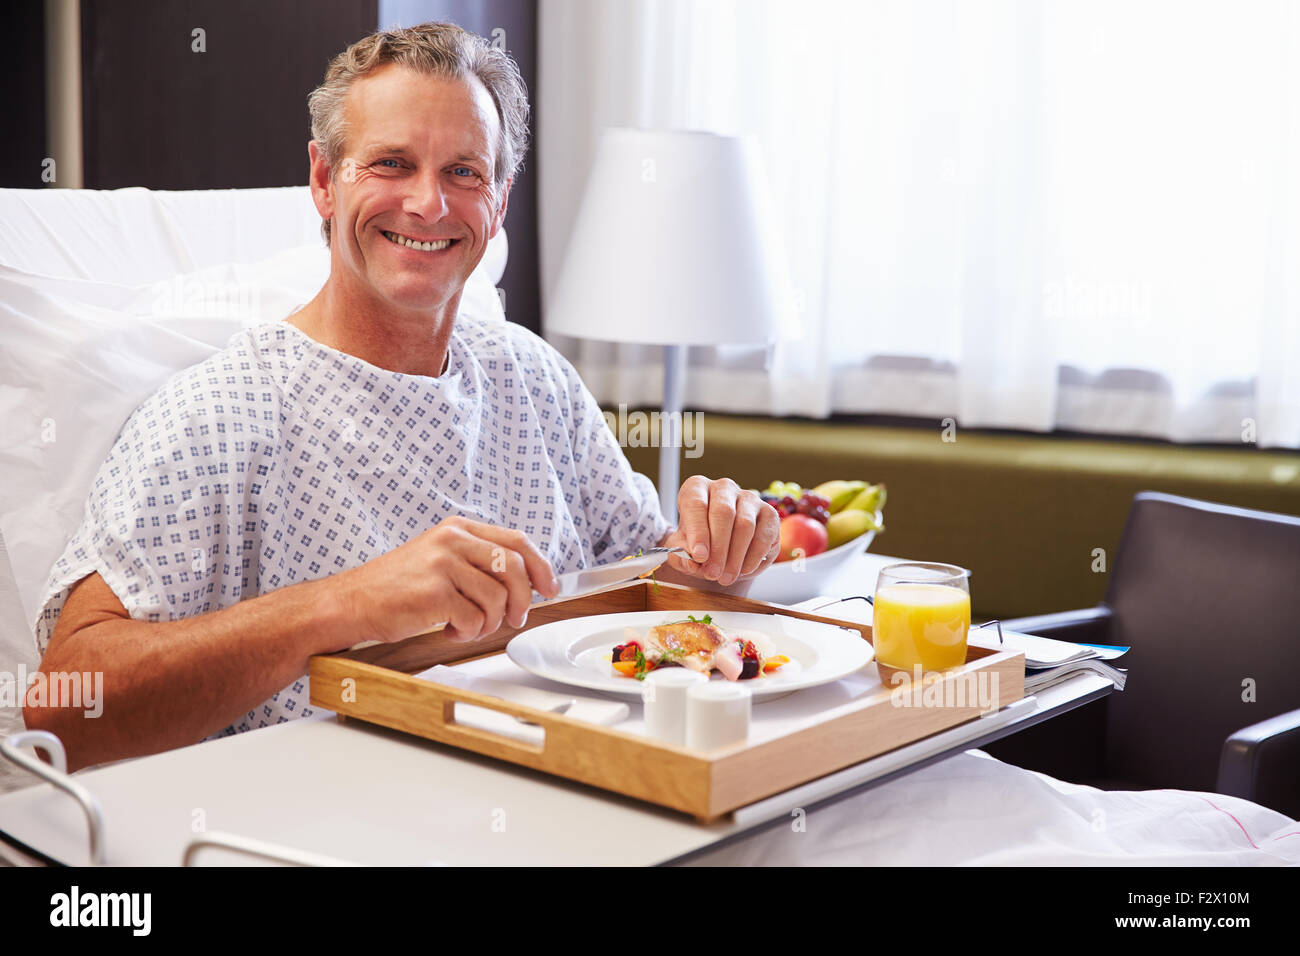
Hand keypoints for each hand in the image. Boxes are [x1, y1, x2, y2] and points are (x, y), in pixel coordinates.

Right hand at [337, 516, 558, 645]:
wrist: (351, 603)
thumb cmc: (395, 588)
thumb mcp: (439, 560)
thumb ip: (477, 563)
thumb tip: (524, 583)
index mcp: (457, 529)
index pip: (516, 540)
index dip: (540, 566)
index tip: (549, 587)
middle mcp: (452, 540)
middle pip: (514, 567)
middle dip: (522, 600)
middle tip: (514, 619)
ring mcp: (443, 564)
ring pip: (497, 598)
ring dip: (488, 622)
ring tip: (465, 625)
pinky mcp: (434, 591)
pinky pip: (475, 617)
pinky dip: (467, 631)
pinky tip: (448, 629)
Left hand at [660, 476, 780, 587]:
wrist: (722, 550)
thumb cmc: (699, 543)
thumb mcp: (681, 549)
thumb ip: (680, 555)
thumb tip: (691, 562)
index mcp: (697, 488)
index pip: (696, 503)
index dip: (698, 532)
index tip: (699, 556)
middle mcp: (724, 488)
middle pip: (724, 512)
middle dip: (718, 548)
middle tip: (712, 573)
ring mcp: (750, 498)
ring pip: (745, 525)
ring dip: (735, 556)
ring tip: (726, 577)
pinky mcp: (770, 514)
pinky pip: (764, 536)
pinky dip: (753, 557)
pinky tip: (743, 570)